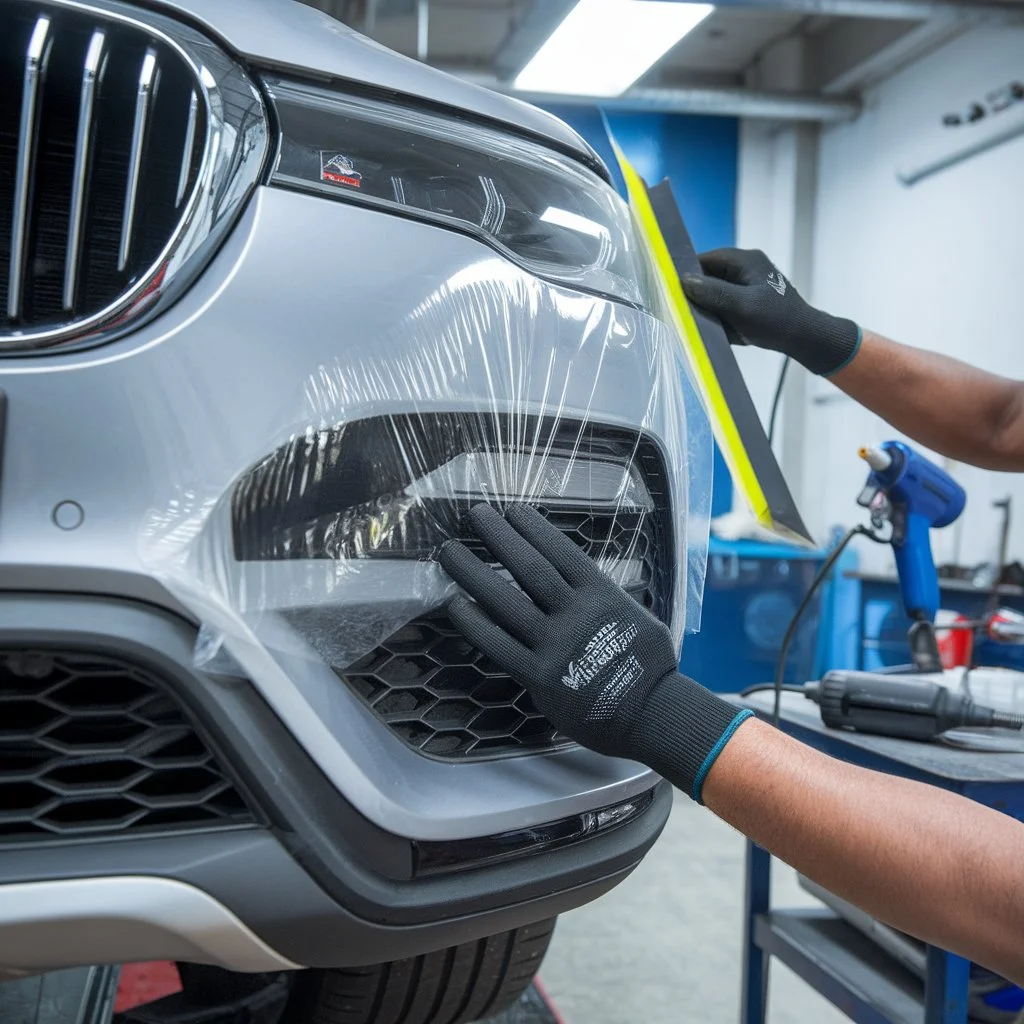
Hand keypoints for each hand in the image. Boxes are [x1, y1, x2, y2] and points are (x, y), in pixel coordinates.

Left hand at [439, 503, 752, 801]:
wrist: (652, 713)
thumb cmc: (649, 667)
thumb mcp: (636, 616)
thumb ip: (605, 597)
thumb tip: (582, 583)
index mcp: (602, 594)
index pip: (561, 551)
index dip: (534, 529)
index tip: (513, 511)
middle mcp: (576, 613)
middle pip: (529, 567)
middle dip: (499, 537)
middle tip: (476, 513)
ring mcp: (556, 644)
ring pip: (506, 601)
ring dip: (474, 573)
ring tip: (449, 552)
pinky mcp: (540, 676)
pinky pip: (498, 644)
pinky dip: (474, 622)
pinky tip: (454, 603)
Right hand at [680, 248, 860, 376]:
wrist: (804, 337)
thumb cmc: (775, 320)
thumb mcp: (741, 306)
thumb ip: (713, 292)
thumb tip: (684, 280)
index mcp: (745, 260)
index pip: (706, 259)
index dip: (688, 273)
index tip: (671, 289)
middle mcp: (745, 268)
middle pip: (710, 275)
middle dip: (697, 293)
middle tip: (683, 309)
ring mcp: (748, 284)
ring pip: (716, 291)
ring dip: (708, 306)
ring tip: (698, 320)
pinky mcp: (749, 300)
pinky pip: (725, 302)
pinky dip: (718, 313)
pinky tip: (715, 327)